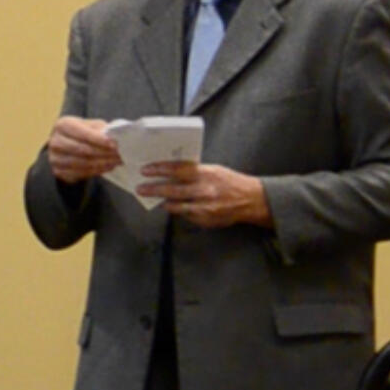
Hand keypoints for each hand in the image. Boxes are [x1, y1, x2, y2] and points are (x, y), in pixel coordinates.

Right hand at [46, 116, 120, 183]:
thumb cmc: (80, 133)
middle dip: (104, 153)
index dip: (98, 139)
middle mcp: (55, 141)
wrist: (64, 144)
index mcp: (62, 125)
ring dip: (103, 163)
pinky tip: (108, 167)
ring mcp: (55, 158)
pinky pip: (81, 173)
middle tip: (120, 154)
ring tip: (117, 161)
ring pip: (83, 163)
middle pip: (82, 150)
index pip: (82, 133)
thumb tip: (115, 136)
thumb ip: (100, 129)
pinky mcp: (58, 172)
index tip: (114, 144)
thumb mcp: (89, 125)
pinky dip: (97, 171)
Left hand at [137, 161, 271, 227]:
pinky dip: (179, 210)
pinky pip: (185, 215)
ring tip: (154, 198)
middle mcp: (203, 190)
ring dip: (164, 202)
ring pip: (175, 205)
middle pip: (172, 190)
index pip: (176, 170)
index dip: (159, 169)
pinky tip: (174, 206)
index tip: (145, 170)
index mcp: (205, 174)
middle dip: (153, 189)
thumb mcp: (212, 170)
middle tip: (140, 188)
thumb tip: (169, 171)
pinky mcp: (204, 219)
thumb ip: (193, 171)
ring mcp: (204, 207)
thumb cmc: (229, 181)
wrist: (250, 200)